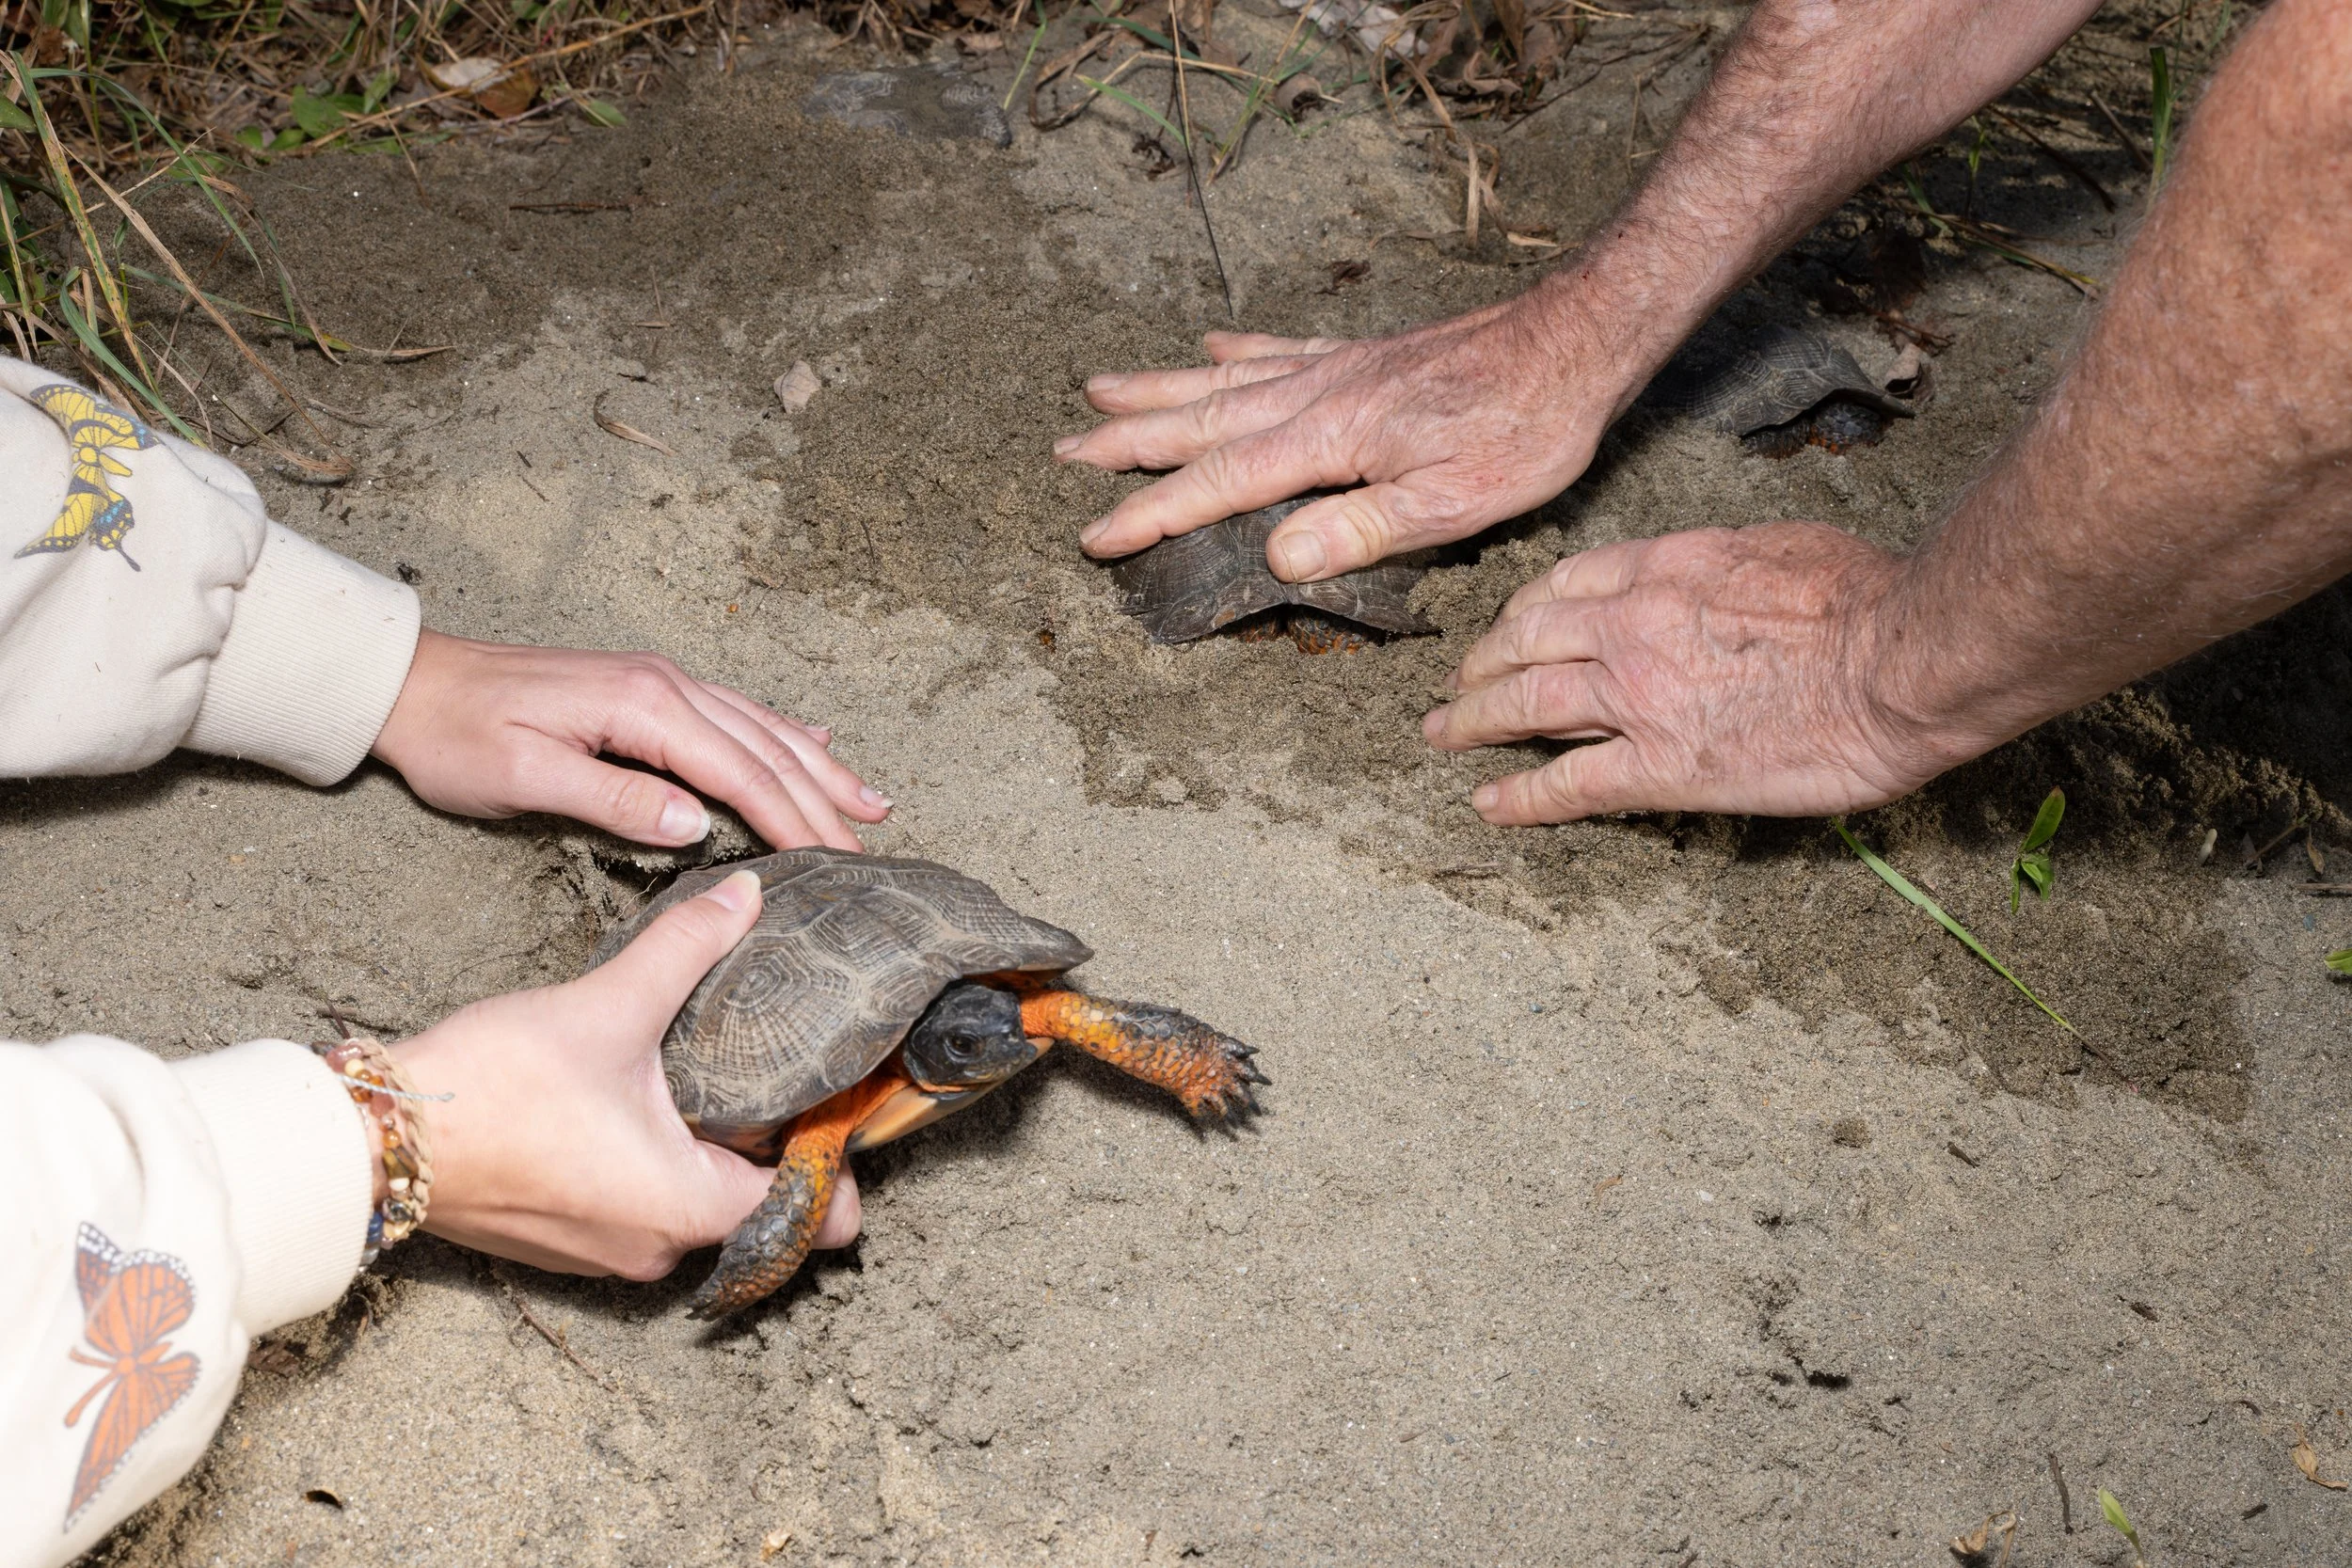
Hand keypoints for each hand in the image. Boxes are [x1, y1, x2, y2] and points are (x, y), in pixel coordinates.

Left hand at [372, 631, 888, 850]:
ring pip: (761, 727)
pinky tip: (814, 740)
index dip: (792, 818)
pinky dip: (783, 733)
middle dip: (824, 799)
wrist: (409, 683)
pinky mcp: (646, 690)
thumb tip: (696, 825)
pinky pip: (734, 713)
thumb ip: (613, 799)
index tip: (833, 861)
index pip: (739, 770)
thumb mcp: (524, 774)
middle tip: (871, 846)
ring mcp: (659, 682)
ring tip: (870, 802)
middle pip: (765, 748)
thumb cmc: (457, 735)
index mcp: (642, 706)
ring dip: (819, 765)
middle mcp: (664, 685)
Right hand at [391, 869, 859, 1279]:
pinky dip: (656, 1166)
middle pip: (763, 1208)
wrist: (374, 1137)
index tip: (832, 1097)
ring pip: (699, 1210)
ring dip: (712, 1153)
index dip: (837, 1157)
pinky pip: (642, 1211)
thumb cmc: (491, 1087)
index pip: (819, 1213)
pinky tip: (644, 1103)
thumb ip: (688, 948)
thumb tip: (747, 895)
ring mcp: (608, 1254)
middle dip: (775, 1144)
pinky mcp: (566, 1242)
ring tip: (713, 1076)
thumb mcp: (608, 1006)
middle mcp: (658, 1249)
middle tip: (778, 1069)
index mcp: (690, 1208)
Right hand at [1057, 283, 1645, 581]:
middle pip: (1200, 422)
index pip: (1219, 485)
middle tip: (1062, 452)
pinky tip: (1211, 344)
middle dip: (1126, 441)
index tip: (1094, 535)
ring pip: (1223, 381)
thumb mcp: (1453, 504)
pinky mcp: (1364, 354)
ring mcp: (1336, 369)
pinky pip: (1279, 349)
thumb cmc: (1522, 430)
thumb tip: (1279, 558)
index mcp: (1328, 441)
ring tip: (1098, 389)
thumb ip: (1363, 530)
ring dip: (1158, 390)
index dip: (1152, 513)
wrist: (1573, 342)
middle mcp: (1316, 396)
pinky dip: (1236, 350)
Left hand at [1423, 523, 1960, 822]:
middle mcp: (1629, 626)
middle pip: (1524, 641)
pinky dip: (1518, 797)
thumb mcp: (1781, 545)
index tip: (1510, 626)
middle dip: (1479, 662)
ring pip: (1524, 706)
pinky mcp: (1660, 767)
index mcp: (1663, 567)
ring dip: (1472, 720)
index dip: (1523, 610)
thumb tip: (1720, 572)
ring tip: (1442, 733)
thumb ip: (1726, 561)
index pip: (1564, 585)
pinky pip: (1567, 786)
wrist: (1904, 659)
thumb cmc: (1869, 599)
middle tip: (1454, 681)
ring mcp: (1636, 697)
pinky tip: (1488, 805)